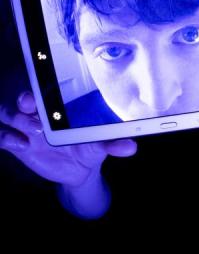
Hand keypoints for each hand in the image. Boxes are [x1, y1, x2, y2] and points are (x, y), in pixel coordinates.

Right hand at [0, 91, 135, 217]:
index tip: (48, 86)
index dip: (43, 83)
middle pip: (25, 97)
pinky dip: (6, 137)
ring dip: (14, 118)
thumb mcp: (101, 145)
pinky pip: (3, 136)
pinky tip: (22, 145)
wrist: (79, 170)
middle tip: (31, 105)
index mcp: (62, 106)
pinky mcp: (18, 144)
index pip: (49, 88)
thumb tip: (131, 147)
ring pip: (8, 113)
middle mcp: (42, 112)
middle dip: (25, 98)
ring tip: (32, 131)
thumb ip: (113, 144)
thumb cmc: (90, 146)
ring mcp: (27, 127)